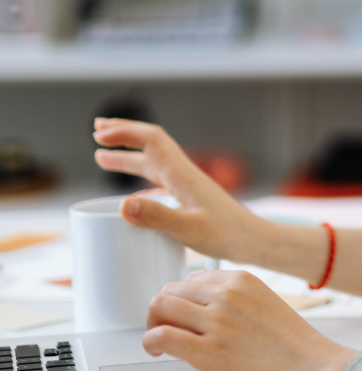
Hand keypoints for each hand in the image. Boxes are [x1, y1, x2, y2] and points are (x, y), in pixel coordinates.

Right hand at [93, 118, 258, 262]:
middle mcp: (183, 175)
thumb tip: (124, 203)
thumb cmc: (229, 236)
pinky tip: (132, 198)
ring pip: (153, 164)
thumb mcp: (190, 229)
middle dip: (123, 134)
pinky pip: (160, 184)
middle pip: (151, 144)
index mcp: (182, 175)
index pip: (151, 139)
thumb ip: (158, 217)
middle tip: (97, 129)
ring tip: (101, 156)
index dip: (124, 132)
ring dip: (128, 157)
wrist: (256, 242)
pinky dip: (141, 182)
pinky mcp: (191, 200)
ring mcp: (187, 187)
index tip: (99, 134)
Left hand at [143, 270, 354, 370]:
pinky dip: (150, 342)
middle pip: (171, 290)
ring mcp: (216, 322)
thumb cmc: (298, 349)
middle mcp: (226, 295)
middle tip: (167, 329)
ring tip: (160, 342)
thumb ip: (238, 302)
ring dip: (153, 325)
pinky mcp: (208, 352)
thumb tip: (209, 309)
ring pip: (159, 307)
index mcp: (242, 281)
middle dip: (164, 311)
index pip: (193, 279)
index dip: (183, 299)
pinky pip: (160, 335)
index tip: (182, 315)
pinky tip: (157, 352)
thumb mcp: (268, 306)